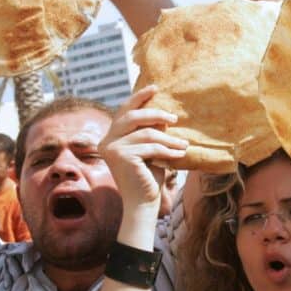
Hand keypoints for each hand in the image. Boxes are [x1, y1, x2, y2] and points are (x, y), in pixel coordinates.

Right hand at [98, 85, 187, 213]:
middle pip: (133, 117)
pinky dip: (168, 150)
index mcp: (111, 136)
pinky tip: (180, 154)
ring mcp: (112, 148)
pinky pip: (151, 147)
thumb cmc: (149, 175)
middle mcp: (106, 140)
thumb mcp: (149, 149)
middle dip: (156, 114)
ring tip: (184, 144)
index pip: (124, 111)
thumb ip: (149, 131)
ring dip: (169, 139)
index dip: (139, 98)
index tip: (155, 88)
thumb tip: (163, 113)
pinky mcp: (121, 157)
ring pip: (147, 134)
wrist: (143, 202)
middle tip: (174, 118)